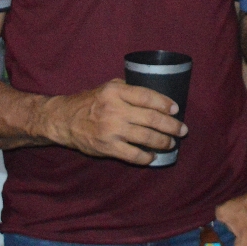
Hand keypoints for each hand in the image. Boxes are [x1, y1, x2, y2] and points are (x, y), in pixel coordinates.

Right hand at [44, 79, 186, 163]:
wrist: (63, 120)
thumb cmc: (89, 102)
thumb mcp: (107, 87)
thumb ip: (128, 89)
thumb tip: (153, 94)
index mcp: (116, 92)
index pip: (147, 96)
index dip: (165, 103)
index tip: (176, 109)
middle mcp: (115, 110)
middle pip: (151, 119)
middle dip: (171, 126)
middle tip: (182, 130)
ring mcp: (111, 130)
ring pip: (146, 138)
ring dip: (163, 141)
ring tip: (171, 143)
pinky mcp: (107, 147)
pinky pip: (133, 155)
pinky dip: (146, 157)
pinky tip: (152, 156)